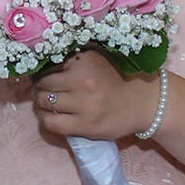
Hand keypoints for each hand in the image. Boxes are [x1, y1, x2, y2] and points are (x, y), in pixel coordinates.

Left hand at [30, 50, 164, 141]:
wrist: (146, 103)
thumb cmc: (119, 79)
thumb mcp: (97, 60)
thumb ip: (75, 59)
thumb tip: (42, 60)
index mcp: (85, 60)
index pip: (48, 64)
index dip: (41, 70)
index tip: (41, 75)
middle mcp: (83, 80)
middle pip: (43, 84)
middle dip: (39, 87)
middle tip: (41, 90)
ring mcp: (84, 104)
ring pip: (45, 102)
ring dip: (40, 103)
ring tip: (44, 103)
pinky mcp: (85, 125)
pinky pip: (52, 123)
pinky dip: (45, 119)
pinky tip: (48, 117)